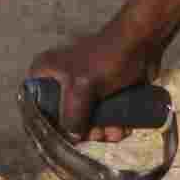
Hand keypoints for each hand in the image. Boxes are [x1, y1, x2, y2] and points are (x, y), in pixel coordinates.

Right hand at [27, 20, 157, 137]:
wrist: (143, 42)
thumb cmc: (108, 57)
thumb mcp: (82, 87)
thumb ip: (72, 115)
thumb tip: (72, 137)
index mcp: (45, 73)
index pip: (36, 105)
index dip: (48, 124)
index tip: (64, 136)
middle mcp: (60, 81)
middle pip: (64, 118)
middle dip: (83, 131)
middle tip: (98, 133)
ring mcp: (83, 88)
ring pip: (87, 120)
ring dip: (101, 131)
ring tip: (114, 132)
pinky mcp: (103, 93)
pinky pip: (104, 116)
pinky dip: (112, 125)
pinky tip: (122, 129)